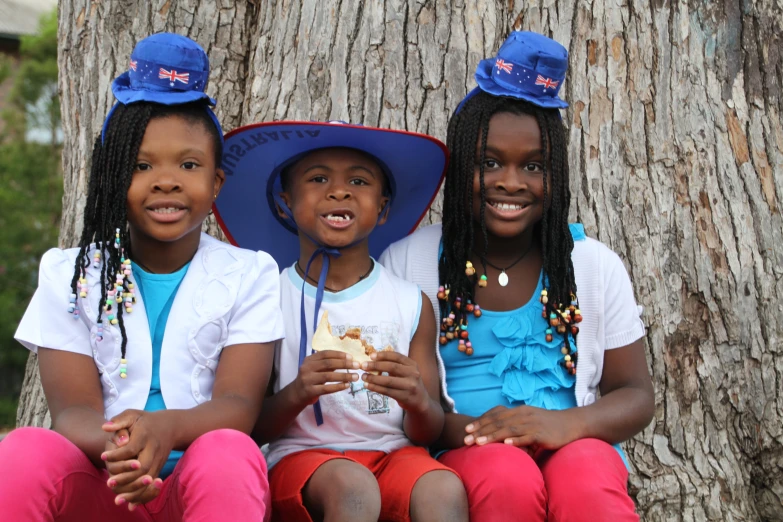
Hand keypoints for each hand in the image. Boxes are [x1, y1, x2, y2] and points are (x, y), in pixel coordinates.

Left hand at [101, 410, 171, 507]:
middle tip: (109, 483)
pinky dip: (142, 496)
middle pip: (142, 467)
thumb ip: (119, 420)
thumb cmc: (145, 420)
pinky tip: (131, 505)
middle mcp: (153, 449)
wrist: (170, 426)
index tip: (103, 456)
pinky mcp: (159, 468)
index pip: (131, 448)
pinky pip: (152, 485)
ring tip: (117, 500)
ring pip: (148, 479)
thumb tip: (104, 427)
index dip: (117, 454)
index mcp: (145, 435)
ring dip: (133, 491)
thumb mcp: (132, 415)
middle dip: (126, 478)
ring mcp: (158, 460)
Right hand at [292, 351, 360, 405]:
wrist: (296, 393)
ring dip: (344, 376)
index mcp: (309, 359)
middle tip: (357, 366)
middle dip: (344, 364)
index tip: (351, 357)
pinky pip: (326, 388)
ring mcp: (307, 379)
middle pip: (328, 363)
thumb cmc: (311, 378)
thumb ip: (328, 364)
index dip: (339, 354)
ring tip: (355, 377)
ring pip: (328, 376)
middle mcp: (307, 368)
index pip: (325, 353)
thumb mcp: (316, 368)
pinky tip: (347, 385)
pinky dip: (338, 386)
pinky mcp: (309, 391)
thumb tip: (349, 360)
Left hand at [361, 352, 429, 413]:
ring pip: (388, 381)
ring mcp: (410, 386)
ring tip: (363, 377)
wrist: (420, 401)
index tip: (371, 356)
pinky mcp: (405, 397)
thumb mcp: (406, 371)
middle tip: (363, 366)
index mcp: (412, 364)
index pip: (397, 356)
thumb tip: (373, 359)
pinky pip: (387, 391)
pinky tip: (368, 386)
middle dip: (375, 366)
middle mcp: (413, 374)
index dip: (383, 355)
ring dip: (373, 378)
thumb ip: (394, 365)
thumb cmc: (408, 383)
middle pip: (392, 367)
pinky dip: (376, 388)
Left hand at [463, 405, 581, 451]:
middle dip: (480, 430)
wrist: (572, 424)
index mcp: (519, 411)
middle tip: (466, 440)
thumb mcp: (530, 422)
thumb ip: (516, 427)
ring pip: (509, 429)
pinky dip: (516, 440)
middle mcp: (523, 414)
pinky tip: (506, 445)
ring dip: (492, 436)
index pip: (495, 415)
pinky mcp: (542, 434)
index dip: (480, 422)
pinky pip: (527, 437)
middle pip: (498, 422)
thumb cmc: (549, 426)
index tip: (467, 430)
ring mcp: (532, 423)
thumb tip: (501, 437)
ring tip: (479, 443)